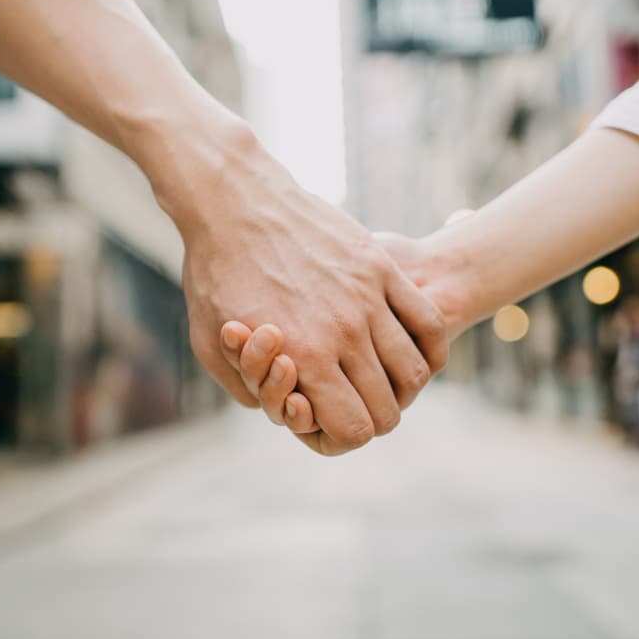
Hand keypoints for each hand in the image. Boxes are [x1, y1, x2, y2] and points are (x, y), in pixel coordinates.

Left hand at [175, 149, 447, 456]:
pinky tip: (411, 350)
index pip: (352, 430)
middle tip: (355, 401)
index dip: (344, 437)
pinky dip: (427, 347)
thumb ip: (247, 388)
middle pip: (386, 409)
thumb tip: (286, 410)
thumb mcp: (210, 343)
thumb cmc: (215, 273)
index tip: (332, 421)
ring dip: (400, 386)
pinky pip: (427, 322)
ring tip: (381, 377)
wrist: (234, 201)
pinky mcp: (380, 267)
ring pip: (413, 370)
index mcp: (302, 358)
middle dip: (372, 417)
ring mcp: (367, 298)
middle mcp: (342, 333)